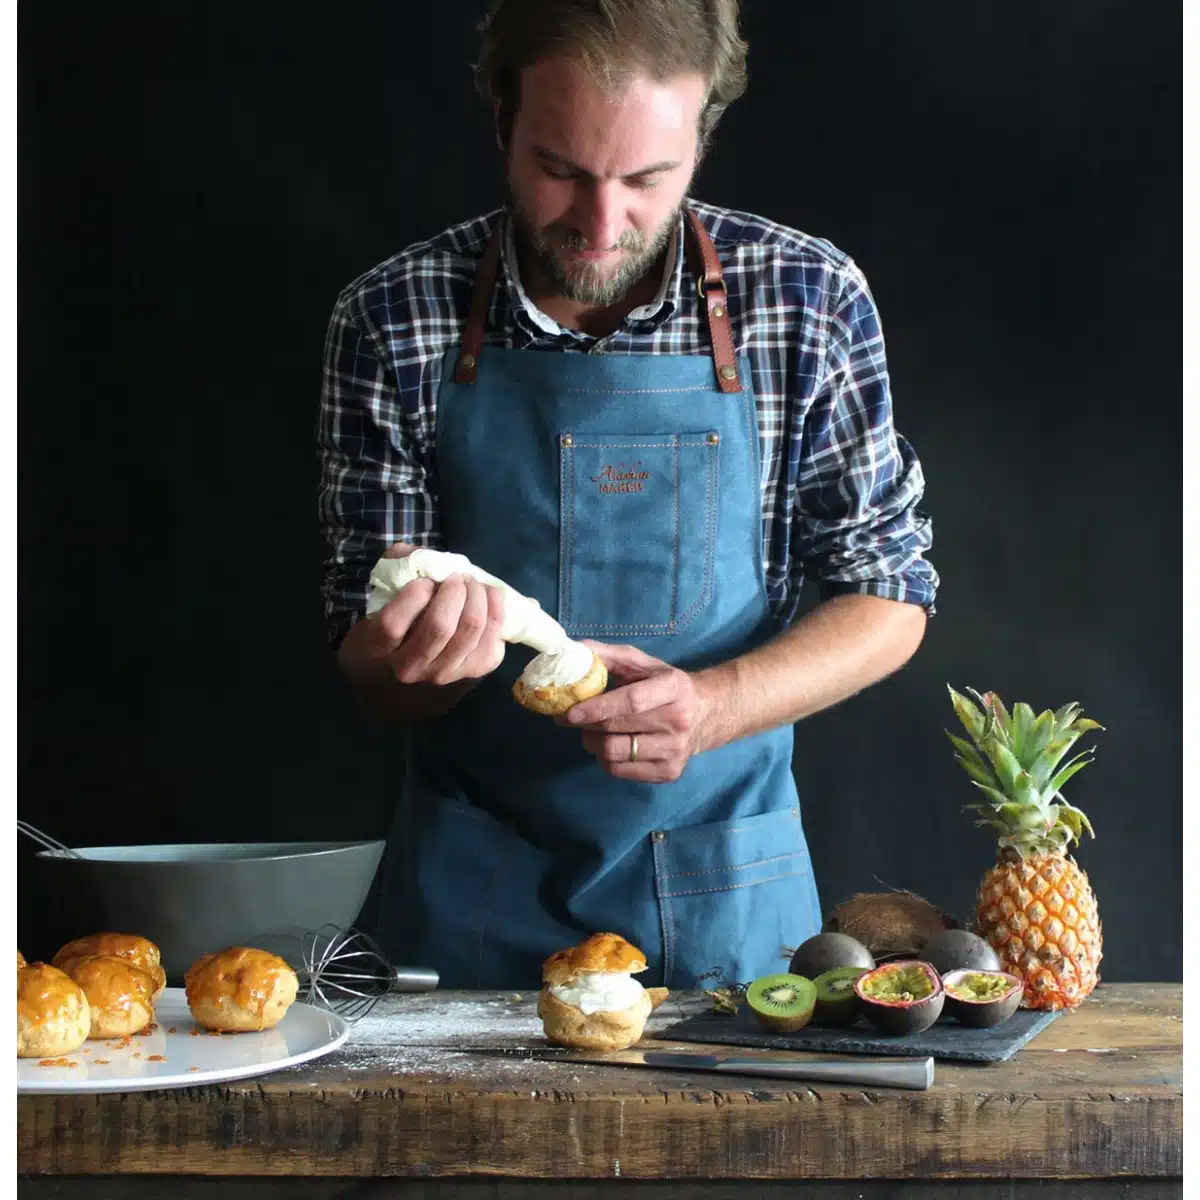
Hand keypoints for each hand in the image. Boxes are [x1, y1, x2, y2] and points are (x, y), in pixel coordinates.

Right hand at [338, 543, 506, 686]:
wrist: (403, 674)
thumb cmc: (390, 626)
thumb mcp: (379, 598)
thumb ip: (396, 569)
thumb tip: (424, 555)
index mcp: (378, 648)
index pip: (393, 625)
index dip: (413, 596)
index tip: (424, 581)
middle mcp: (410, 668)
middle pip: (440, 626)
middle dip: (453, 591)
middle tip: (455, 577)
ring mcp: (443, 674)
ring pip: (470, 630)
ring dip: (477, 596)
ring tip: (472, 584)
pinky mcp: (474, 672)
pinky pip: (493, 639)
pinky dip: (496, 610)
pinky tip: (488, 597)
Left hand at [561, 641, 721, 782]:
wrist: (707, 714)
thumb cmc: (665, 685)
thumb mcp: (644, 664)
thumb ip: (609, 655)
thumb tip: (574, 652)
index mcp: (674, 688)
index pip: (632, 701)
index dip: (598, 707)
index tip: (571, 712)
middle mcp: (679, 721)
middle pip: (617, 728)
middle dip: (585, 724)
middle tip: (570, 717)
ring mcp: (675, 750)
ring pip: (614, 753)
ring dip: (592, 743)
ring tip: (591, 732)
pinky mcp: (669, 772)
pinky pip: (620, 771)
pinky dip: (604, 759)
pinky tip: (608, 746)